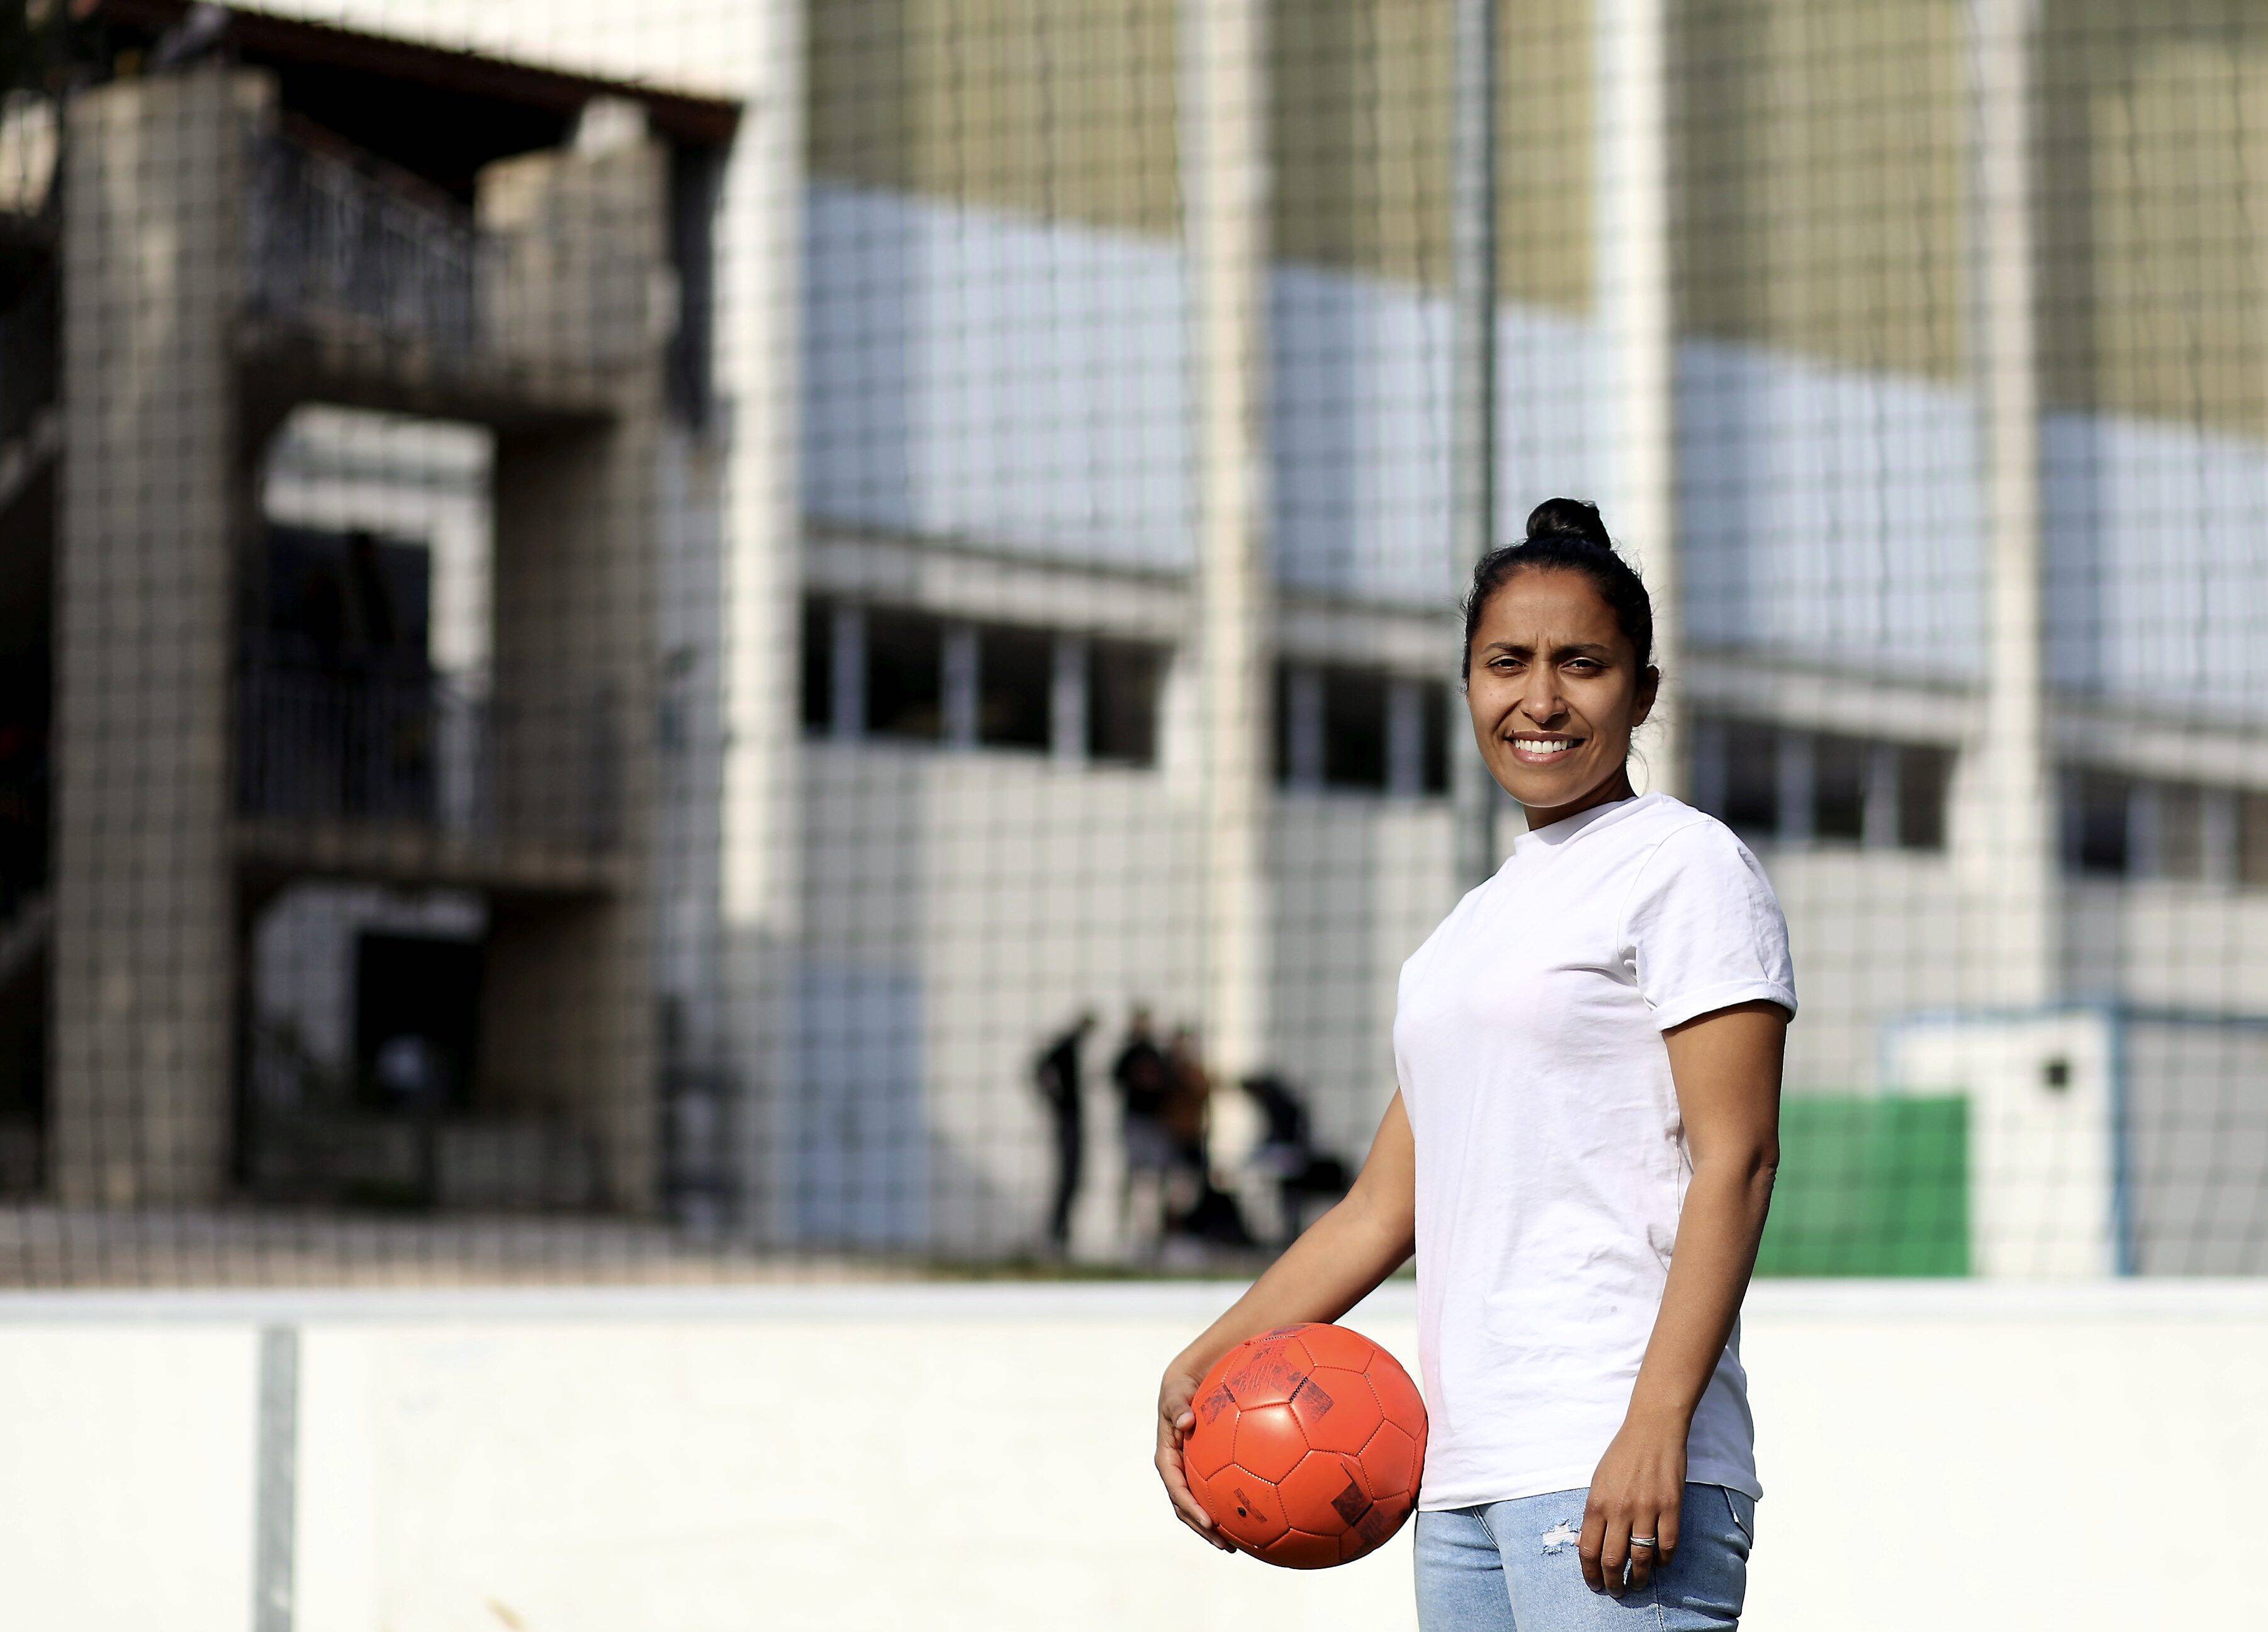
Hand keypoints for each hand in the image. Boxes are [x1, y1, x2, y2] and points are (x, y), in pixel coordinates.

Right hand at [1155, 1361, 1234, 1551]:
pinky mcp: (1203, 1470)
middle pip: (1186, 1507)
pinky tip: (1247, 1518)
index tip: (1209, 1521)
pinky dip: (1225, 1507)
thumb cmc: (1182, 1387)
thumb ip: (1178, 1406)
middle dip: (1203, 1528)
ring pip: (1199, 1506)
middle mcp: (1177, 1470)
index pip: (1176, 1488)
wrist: (1188, 1382)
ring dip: (1213, 1528)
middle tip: (1225, 1545)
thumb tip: (1187, 1421)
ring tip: (1235, 1546)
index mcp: (1167, 1457)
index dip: (1191, 1507)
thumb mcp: (1175, 1392)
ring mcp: (1190, 1472)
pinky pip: (1214, 1493)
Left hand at [1580, 1409, 1686, 1595]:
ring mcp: (1647, 1509)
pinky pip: (1668, 1545)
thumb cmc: (1622, 1455)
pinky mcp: (1671, 1507)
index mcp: (1597, 1503)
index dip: (1590, 1573)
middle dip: (1613, 1583)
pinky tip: (1660, 1563)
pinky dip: (1664, 1561)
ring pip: (1642, 1558)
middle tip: (1616, 1591)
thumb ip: (1595, 1513)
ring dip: (1639, 1578)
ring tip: (1638, 1584)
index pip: (1588, 1550)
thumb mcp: (1598, 1481)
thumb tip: (1589, 1545)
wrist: (1652, 1430)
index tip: (1594, 1585)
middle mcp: (1619, 1509)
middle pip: (1613, 1560)